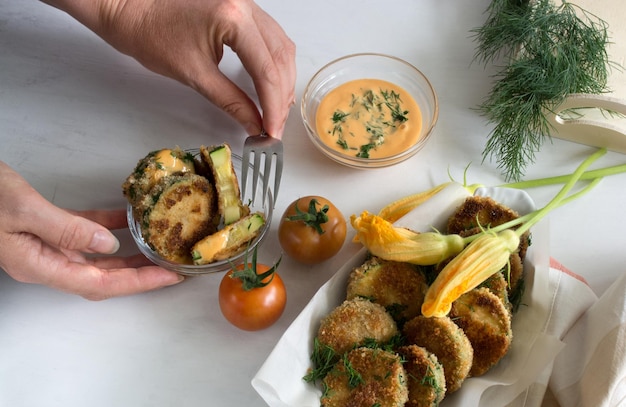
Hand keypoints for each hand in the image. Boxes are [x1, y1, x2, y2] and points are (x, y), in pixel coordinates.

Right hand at [0, 162, 183, 299]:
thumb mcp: (22, 209)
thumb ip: (66, 229)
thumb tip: (108, 246)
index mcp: (39, 264)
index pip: (100, 284)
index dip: (138, 283)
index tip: (168, 278)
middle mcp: (44, 260)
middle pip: (102, 276)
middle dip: (139, 273)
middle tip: (171, 266)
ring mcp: (42, 245)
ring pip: (94, 256)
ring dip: (126, 253)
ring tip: (156, 247)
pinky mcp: (41, 226)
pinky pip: (80, 232)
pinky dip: (104, 227)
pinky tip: (125, 219)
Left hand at [44, 0, 295, 137]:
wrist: (129, 7)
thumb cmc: (150, 34)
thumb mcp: (194, 74)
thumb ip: (231, 101)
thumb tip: (254, 124)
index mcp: (234, 18)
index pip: (266, 70)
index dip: (272, 106)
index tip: (272, 132)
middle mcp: (247, 5)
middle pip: (281, 57)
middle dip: (281, 96)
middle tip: (275, 126)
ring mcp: (247, 3)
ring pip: (281, 47)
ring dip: (282, 81)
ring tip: (276, 110)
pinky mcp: (243, 8)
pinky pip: (271, 37)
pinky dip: (274, 64)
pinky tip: (271, 84)